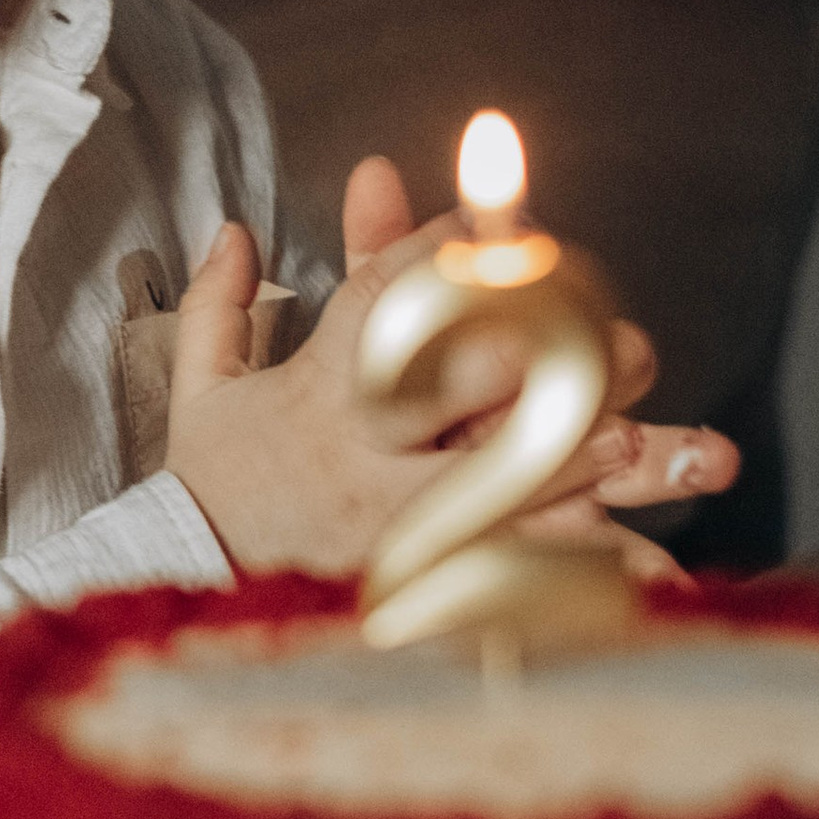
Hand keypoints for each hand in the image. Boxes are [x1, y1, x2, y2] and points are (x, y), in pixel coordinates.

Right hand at [163, 157, 738, 577]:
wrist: (190, 590)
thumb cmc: (208, 491)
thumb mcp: (200, 391)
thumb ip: (216, 306)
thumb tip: (233, 231)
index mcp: (315, 393)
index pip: (382, 300)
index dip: (444, 253)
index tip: (501, 228)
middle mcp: (361, 454)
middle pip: (458, 387)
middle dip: (537, 353)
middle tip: (613, 335)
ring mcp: (393, 526)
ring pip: (496, 484)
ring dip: (567, 458)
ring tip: (628, 438)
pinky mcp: (416, 591)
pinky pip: (507, 576)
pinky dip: (569, 570)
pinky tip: (629, 564)